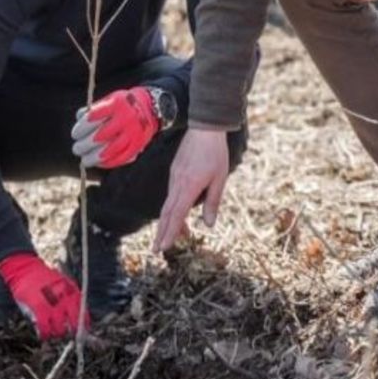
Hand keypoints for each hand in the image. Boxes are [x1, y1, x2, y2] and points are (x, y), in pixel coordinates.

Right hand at [0, 253, 87, 339]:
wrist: (26, 268)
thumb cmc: (43, 276)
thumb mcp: (63, 283)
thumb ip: (70, 298)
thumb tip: (75, 316)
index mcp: (73, 292)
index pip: (84, 315)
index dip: (83, 327)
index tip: (80, 333)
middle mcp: (66, 299)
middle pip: (74, 325)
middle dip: (69, 332)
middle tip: (63, 333)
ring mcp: (54, 305)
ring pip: (59, 330)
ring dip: (55, 334)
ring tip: (51, 333)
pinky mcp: (40, 308)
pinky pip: (45, 328)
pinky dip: (44, 334)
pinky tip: (43, 335)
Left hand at [71, 87, 157, 168]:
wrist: (151, 107)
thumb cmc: (123, 104)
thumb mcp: (110, 100)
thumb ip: (94, 109)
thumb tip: (78, 118)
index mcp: (117, 104)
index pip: (94, 117)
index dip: (82, 127)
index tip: (75, 134)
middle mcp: (126, 118)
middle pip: (100, 135)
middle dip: (85, 145)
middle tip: (77, 149)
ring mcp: (133, 132)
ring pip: (111, 149)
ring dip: (95, 157)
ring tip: (85, 160)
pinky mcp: (138, 144)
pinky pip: (122, 157)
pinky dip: (109, 162)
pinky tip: (99, 163)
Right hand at [153, 128, 228, 252]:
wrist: (205, 128)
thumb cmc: (215, 153)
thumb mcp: (219, 179)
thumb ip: (213, 202)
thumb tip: (208, 224)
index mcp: (189, 186)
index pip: (177, 214)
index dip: (170, 232)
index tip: (164, 247)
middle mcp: (177, 183)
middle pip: (167, 213)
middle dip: (162, 232)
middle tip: (157, 250)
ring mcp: (174, 177)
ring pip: (168, 204)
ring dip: (168, 222)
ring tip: (170, 237)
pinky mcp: (174, 172)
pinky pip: (171, 194)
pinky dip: (172, 208)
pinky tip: (177, 215)